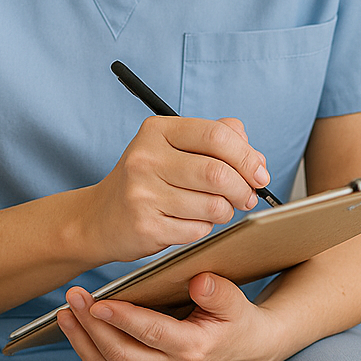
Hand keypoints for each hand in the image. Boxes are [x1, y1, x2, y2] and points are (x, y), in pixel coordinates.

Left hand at [57, 274, 284, 360]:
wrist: (245, 351)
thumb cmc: (236, 319)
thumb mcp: (236, 302)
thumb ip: (219, 292)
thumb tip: (199, 281)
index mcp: (193, 348)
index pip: (151, 334)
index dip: (122, 318)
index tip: (98, 302)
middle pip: (121, 355)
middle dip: (91, 326)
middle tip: (72, 297)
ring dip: (83, 341)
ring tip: (64, 313)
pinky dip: (89, 351)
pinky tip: (76, 328)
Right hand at [80, 116, 271, 264]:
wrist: (101, 217)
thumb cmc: (148, 178)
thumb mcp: (173, 147)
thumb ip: (216, 139)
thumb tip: (255, 156)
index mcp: (157, 130)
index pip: (216, 135)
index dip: (246, 156)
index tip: (259, 172)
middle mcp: (146, 157)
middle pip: (218, 172)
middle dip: (243, 188)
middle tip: (247, 196)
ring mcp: (143, 192)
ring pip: (213, 205)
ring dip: (225, 211)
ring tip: (216, 209)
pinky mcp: (146, 225)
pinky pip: (198, 230)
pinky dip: (204, 228)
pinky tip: (190, 221)